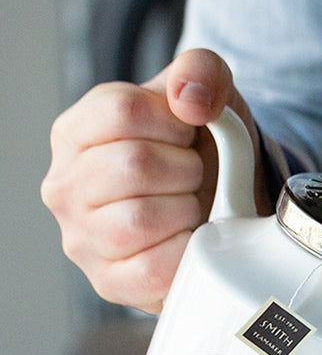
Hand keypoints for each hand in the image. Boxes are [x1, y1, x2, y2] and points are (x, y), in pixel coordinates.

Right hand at [41, 48, 270, 313]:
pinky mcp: (110, 284)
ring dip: (187, 212)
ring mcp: (82, 240)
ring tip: (190, 210)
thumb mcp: (209, 98)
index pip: (122, 110)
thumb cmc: (205, 156)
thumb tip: (190, 99)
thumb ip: (203, 71)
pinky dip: (186, 254)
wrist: (223, 214)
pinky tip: (189, 242)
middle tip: (194, 180)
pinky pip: (153, 268)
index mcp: (75, 133)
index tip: (188, 137)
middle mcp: (64, 187)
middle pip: (134, 165)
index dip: (175, 123)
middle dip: (186, 171)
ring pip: (140, 219)